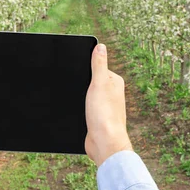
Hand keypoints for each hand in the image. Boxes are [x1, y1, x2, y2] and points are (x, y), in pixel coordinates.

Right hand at [85, 44, 132, 166]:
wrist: (104, 143)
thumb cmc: (104, 114)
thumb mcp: (99, 84)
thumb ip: (99, 65)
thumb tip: (100, 46)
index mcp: (115, 82)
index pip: (98, 67)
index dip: (85, 69)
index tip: (75, 72)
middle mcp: (112, 93)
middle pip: (92, 81)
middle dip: (82, 83)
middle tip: (74, 88)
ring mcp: (105, 106)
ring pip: (88, 96)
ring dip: (81, 97)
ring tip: (77, 101)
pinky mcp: (98, 118)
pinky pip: (86, 108)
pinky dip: (80, 108)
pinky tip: (77, 111)